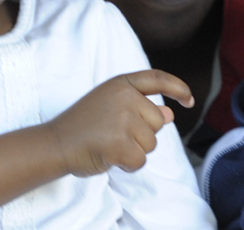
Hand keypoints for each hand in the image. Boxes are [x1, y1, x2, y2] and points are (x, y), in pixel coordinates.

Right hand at [45, 69, 193, 176]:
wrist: (55, 143)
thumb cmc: (83, 125)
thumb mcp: (111, 106)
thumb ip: (140, 107)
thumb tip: (170, 115)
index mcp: (121, 83)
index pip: (157, 79)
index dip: (178, 88)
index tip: (188, 100)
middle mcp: (125, 97)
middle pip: (158, 121)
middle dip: (143, 134)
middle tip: (114, 134)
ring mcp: (123, 119)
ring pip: (151, 143)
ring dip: (134, 150)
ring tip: (109, 144)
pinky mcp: (120, 143)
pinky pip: (141, 160)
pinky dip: (128, 164)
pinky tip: (110, 156)